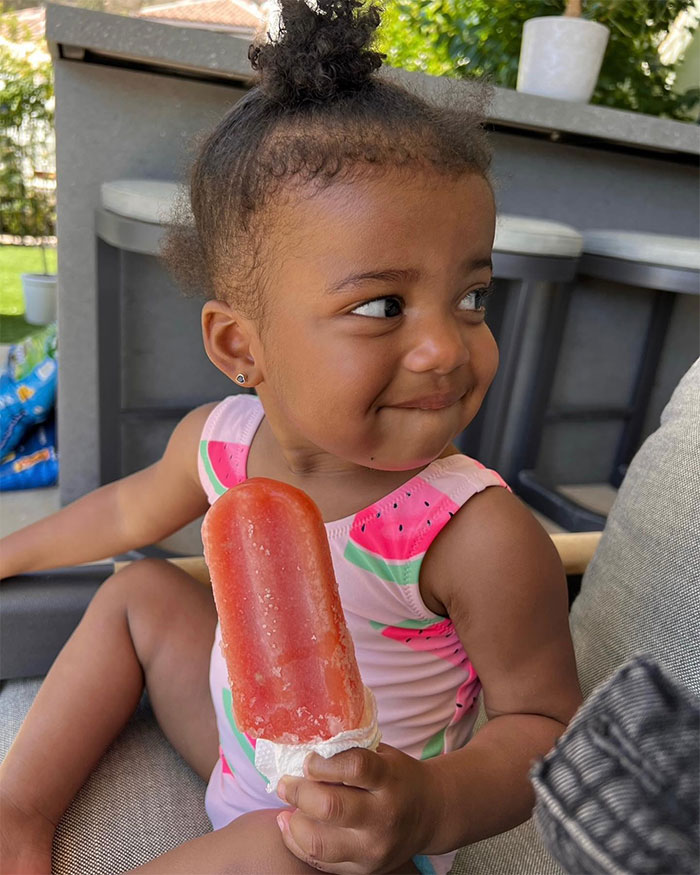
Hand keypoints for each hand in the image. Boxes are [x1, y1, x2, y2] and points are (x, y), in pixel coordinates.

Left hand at [275, 742, 438, 873]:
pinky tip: (290, 822)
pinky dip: (297, 841)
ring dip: (294, 821)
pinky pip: (320, 861)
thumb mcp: (383, 756)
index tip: (307, 758)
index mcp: (390, 779)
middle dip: (299, 792)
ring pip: (319, 842)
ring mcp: (374, 848)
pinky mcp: (364, 870)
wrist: (430, 814)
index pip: (354, 767)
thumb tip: (302, 747)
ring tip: (289, 804)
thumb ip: (349, 752)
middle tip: (287, 782)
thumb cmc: (397, 776)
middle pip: (330, 807)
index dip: (323, 762)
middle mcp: (384, 816)